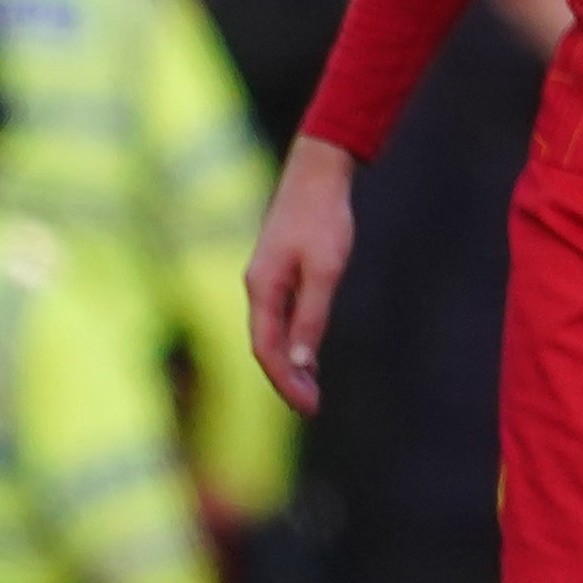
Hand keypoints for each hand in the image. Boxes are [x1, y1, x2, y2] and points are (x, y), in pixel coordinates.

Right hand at [244, 138, 357, 415]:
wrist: (317, 174)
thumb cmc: (323, 219)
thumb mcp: (325, 269)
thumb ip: (312, 315)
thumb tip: (303, 361)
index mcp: (263, 289)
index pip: (267, 349)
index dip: (285, 381)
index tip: (308, 407)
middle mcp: (257, 287)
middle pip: (266, 346)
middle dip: (287, 379)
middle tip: (312, 408)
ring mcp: (265, 280)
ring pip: (271, 333)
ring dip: (290, 363)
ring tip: (311, 391)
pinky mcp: (277, 272)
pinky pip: (279, 318)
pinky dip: (293, 341)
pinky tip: (309, 355)